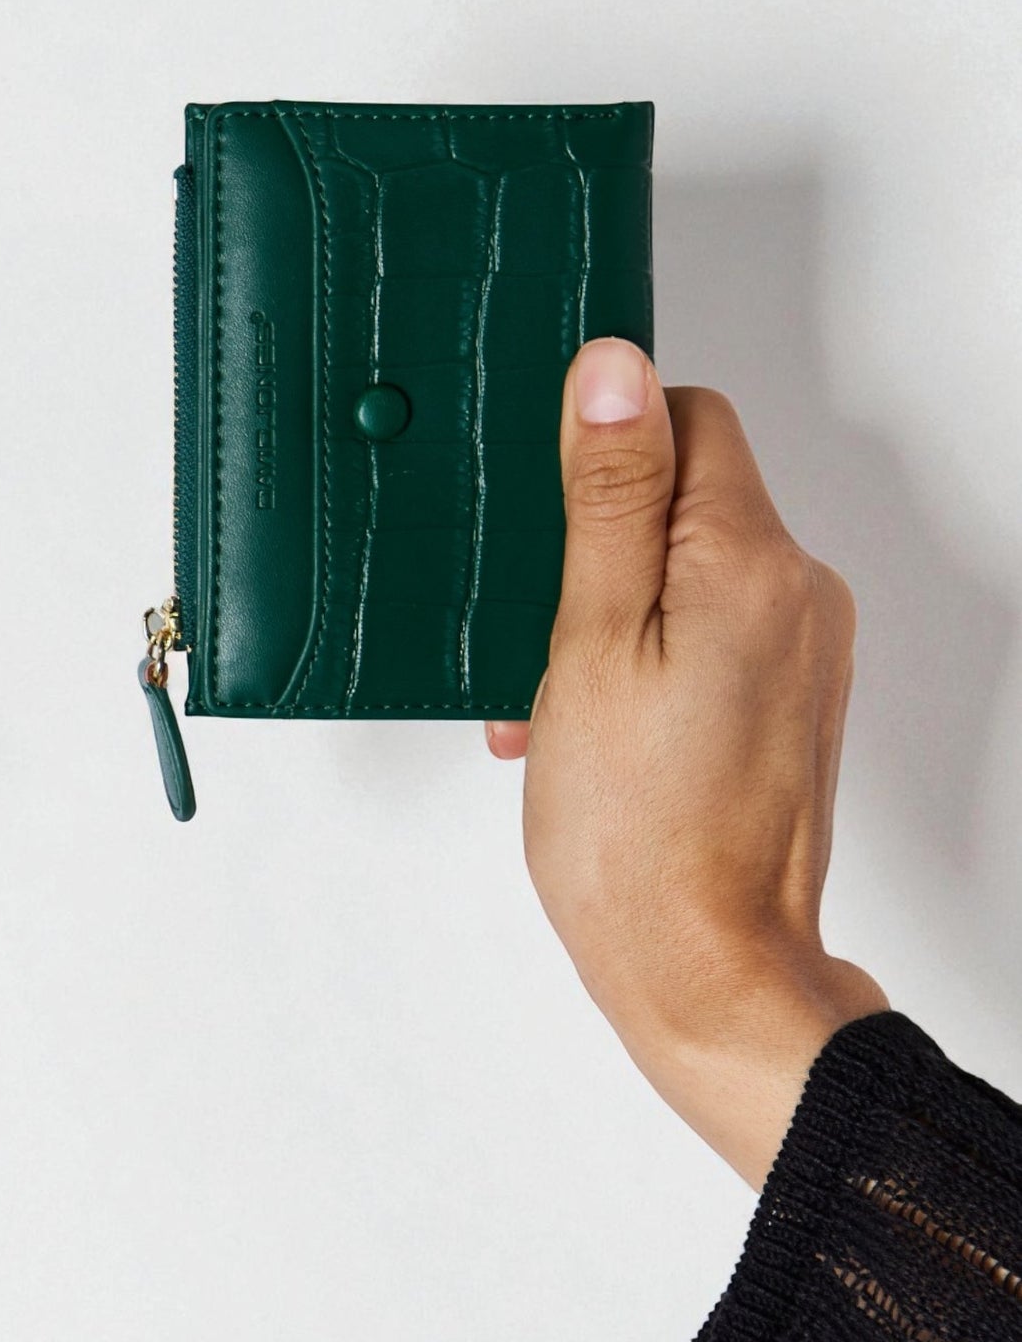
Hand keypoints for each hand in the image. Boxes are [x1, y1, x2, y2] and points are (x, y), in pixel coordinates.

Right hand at [486, 337, 888, 1191]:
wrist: (706, 974)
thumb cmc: (636, 833)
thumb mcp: (590, 641)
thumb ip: (611, 496)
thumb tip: (615, 368)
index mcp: (750, 560)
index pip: (687, 415)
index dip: (604, 446)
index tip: (547, 509)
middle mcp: (800, 591)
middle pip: (688, 490)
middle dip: (596, 539)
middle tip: (538, 625)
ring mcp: (804, 647)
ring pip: (689, 562)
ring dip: (612, 604)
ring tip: (555, 695)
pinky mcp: (792, 694)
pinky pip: (710, 624)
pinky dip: (647, 648)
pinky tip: (590, 717)